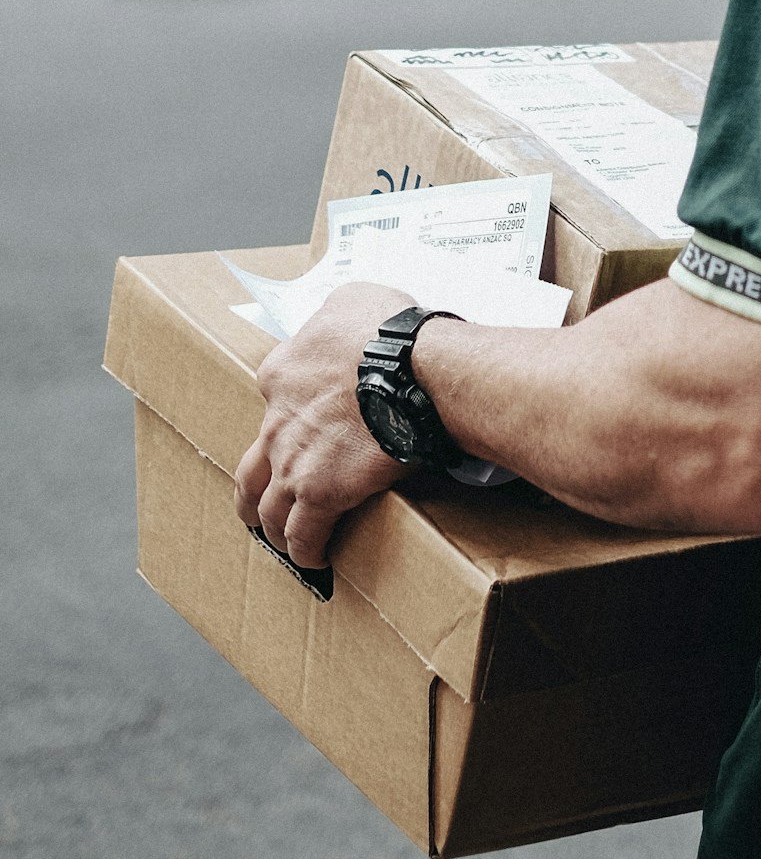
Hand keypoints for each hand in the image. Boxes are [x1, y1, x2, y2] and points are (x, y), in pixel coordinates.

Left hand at [233, 282, 415, 570]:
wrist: (409, 368)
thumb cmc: (389, 330)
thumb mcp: (353, 298)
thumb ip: (335, 313)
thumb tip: (343, 324)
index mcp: (281, 372)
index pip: (270, 399)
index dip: (285, 416)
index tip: (301, 426)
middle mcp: (277, 420)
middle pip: (252, 467)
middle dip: (255, 490)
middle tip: (264, 503)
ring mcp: (293, 461)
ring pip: (267, 508)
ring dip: (273, 526)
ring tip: (284, 540)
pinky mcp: (319, 494)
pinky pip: (303, 535)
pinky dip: (306, 550)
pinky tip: (315, 560)